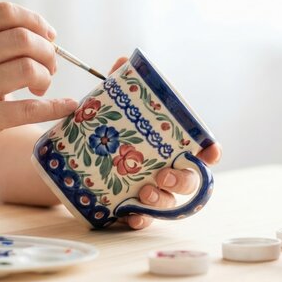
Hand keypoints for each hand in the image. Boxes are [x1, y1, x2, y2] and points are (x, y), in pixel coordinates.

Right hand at [0, 2, 77, 174]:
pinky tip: (67, 106)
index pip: (5, 12)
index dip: (35, 20)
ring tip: (41, 88)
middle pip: (23, 38)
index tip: (49, 36)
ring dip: (47, 77)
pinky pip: (31, 108)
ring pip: (29, 68)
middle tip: (49, 68)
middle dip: (48, 51)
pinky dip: (57, 107)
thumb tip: (42, 37)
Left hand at [106, 58, 222, 229]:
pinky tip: (132, 215)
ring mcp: (151, 192)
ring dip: (163, 199)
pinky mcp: (131, 210)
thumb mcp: (108, 109)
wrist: (70, 160)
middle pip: (190, 181)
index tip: (211, 151)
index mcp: (168, 146)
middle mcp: (166, 170)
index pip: (200, 150)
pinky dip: (141, 220)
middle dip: (183, 179)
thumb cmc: (103, 132)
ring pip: (170, 203)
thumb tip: (122, 61)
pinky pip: (144, 220)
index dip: (211, 151)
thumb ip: (118, 87)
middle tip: (163, 174)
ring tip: (145, 191)